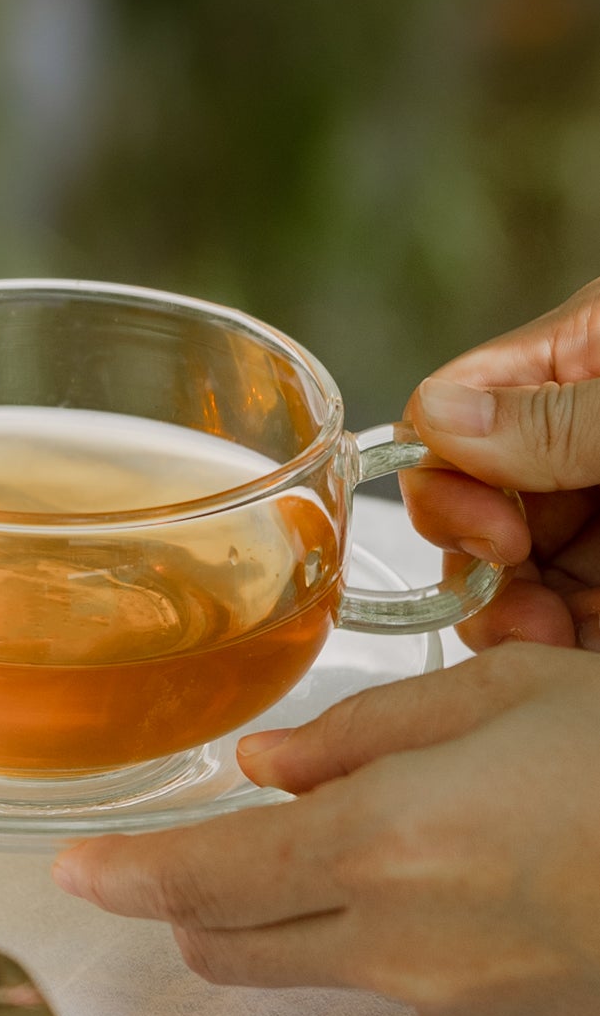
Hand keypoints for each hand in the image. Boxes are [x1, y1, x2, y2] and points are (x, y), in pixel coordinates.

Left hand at [51, 650, 599, 1015]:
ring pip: (322, 968)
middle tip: (204, 850)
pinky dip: (405, 937)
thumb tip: (267, 767)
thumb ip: (366, 734)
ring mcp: (454, 1003)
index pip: (199, 882)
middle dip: (196, 906)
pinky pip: (413, 987)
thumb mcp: (505, 694)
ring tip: (404, 836)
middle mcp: (398, 943)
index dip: (123, 879)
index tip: (74, 872)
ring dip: (309, 916)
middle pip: (231, 949)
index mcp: (380, 845)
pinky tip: (485, 878)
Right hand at [399, 273, 599, 649]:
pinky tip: (564, 660)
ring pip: (518, 569)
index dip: (448, 480)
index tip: (497, 538)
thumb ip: (554, 417)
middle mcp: (582, 433)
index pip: (458, 407)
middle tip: (521, 611)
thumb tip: (432, 419)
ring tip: (544, 648)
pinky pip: (573, 608)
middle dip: (477, 564)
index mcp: (583, 356)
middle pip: (478, 499)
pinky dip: (560, 642)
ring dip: (512, 617)